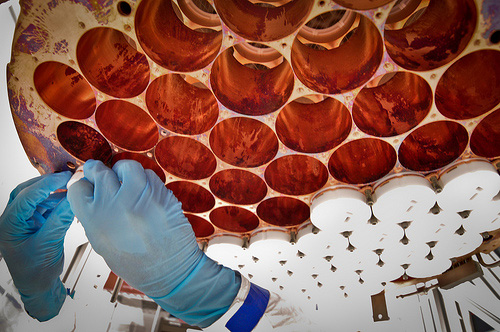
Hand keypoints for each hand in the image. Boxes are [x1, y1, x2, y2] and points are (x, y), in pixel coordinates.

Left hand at [0, 172, 74, 320]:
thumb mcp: (49, 244)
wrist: (39, 286)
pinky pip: (44, 206)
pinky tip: (68, 200)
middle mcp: (12, 220)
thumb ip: (61, 219)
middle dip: (47, 184)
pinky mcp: (33, 223)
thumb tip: (74, 197)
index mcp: (9, 225)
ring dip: (53, 192)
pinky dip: (56, 201)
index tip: (64, 178)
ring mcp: (23, 221)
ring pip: (36, 198)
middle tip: (67, 178)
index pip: (25, 197)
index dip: (46, 185)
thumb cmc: (37, 272)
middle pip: (27, 192)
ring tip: (71, 189)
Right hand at [67, 160, 240, 326]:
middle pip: (99, 172)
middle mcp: (114, 205)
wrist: (168, 270)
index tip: (88, 183)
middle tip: (102, 173)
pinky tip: (144, 191)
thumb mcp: (101, 242)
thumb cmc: (133, 260)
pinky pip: (149, 174)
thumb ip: (92, 215)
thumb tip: (89, 189)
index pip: (77, 187)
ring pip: (126, 166)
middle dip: (98, 171)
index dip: (83, 183)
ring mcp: (139, 197)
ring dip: (123, 171)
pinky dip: (144, 179)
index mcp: (93, 220)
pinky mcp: (160, 195)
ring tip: (125, 180)